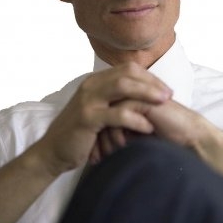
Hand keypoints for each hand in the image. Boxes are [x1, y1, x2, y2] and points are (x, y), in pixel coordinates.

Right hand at [39, 63, 171, 175]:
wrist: (53, 152)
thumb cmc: (81, 134)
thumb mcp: (98, 111)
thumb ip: (115, 101)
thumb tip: (143, 97)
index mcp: (96, 81)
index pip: (128, 70)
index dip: (149, 77)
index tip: (166, 90)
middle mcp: (91, 85)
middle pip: (128, 74)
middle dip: (152, 83)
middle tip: (170, 95)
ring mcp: (88, 100)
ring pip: (122, 87)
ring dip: (146, 93)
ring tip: (164, 104)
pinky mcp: (87, 118)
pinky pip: (116, 114)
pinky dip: (135, 119)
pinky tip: (148, 127)